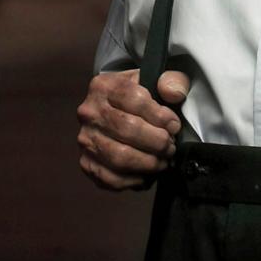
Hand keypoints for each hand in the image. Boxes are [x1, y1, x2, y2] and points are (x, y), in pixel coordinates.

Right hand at [77, 69, 189, 190]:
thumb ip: (172, 80)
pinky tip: (147, 174)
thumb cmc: (140, 96)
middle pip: (127, 129)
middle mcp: (89, 112)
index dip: (160, 116)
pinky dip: (133, 180)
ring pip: (119, 156)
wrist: (117, 110)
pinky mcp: (87, 163)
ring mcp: (85, 139)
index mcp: (104, 86)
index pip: (135, 100)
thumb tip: (174, 93)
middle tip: (171, 146)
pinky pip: (110, 178)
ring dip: (148, 163)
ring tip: (163, 160)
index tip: (175, 126)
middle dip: (157, 142)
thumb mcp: (157, 79)